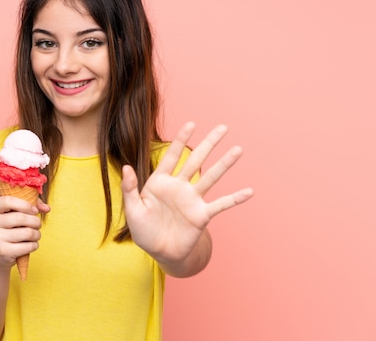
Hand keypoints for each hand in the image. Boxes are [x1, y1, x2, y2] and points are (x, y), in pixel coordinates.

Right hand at [0, 196, 50, 270]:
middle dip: (35, 221)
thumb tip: (47, 208)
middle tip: (38, 224)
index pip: (8, 201)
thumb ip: (32, 205)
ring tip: (35, 234)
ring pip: (27, 233)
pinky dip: (35, 245)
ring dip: (37, 234)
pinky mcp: (3, 251)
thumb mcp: (15, 212)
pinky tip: (31, 244)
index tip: (34, 210)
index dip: (25, 204)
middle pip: (21, 218)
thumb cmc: (9, 228)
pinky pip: (28, 246)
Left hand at [121, 122, 253, 265]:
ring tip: (238, 149)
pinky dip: (235, 198)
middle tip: (223, 127)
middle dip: (209, 144)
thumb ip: (130, 188)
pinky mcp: (201, 215)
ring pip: (210, 178)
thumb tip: (125, 167)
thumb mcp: (133, 209)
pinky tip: (249, 191)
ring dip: (224, 164)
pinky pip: (221, 204)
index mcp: (160, 182)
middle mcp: (179, 187)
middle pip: (196, 160)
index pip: (172, 156)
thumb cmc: (144, 230)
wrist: (159, 252)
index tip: (191, 124)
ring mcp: (192, 200)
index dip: (181, 140)